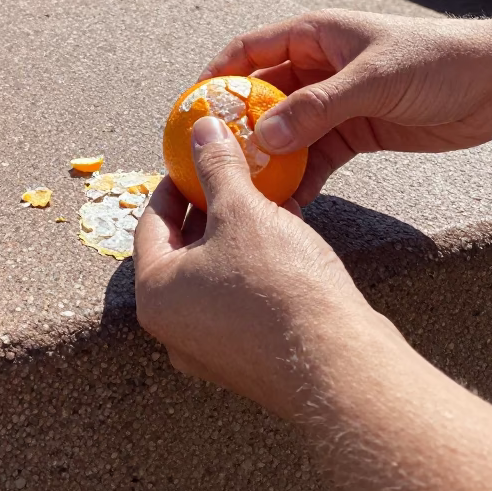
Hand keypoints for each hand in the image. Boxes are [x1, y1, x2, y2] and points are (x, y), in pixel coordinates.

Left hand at [133, 115, 378, 419]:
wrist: (341, 363)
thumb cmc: (279, 286)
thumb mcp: (242, 209)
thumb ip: (217, 165)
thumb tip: (203, 128)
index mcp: (156, 295)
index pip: (151, 223)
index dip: (175, 182)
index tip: (195, 158)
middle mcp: (175, 330)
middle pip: (182, 250)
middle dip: (209, 207)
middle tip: (230, 173)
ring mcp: (213, 350)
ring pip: (215, 274)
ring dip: (237, 234)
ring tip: (264, 199)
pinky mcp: (251, 360)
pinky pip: (241, 299)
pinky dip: (256, 265)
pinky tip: (287, 236)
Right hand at [199, 10, 491, 203]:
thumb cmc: (434, 61)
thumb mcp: (372, 79)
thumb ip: (318, 108)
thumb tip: (266, 135)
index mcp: (313, 36)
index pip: (250, 51)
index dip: (216, 75)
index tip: (191, 107)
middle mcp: (317, 67)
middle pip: (262, 96)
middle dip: (237, 127)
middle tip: (211, 159)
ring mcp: (334, 102)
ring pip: (286, 131)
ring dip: (267, 158)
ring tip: (244, 189)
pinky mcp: (354, 132)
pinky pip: (315, 156)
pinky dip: (300, 177)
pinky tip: (286, 202)